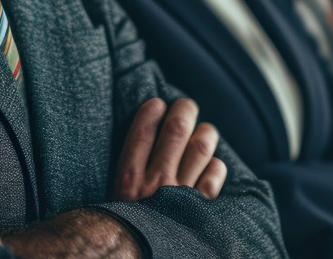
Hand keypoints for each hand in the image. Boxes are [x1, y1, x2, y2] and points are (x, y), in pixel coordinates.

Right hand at [112, 97, 226, 200]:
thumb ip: (127, 174)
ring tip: (205, 130)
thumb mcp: (116, 201)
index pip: (142, 132)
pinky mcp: (200, 211)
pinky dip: (216, 167)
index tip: (158, 104)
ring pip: (200, 147)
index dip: (151, 110)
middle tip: (187, 106)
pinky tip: (212, 165)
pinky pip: (214, 177)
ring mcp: (180, 197)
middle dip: (184, 109)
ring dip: (206, 132)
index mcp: (129, 180)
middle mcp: (156, 184)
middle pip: (176, 130)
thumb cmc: (127, 229)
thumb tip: (142, 140)